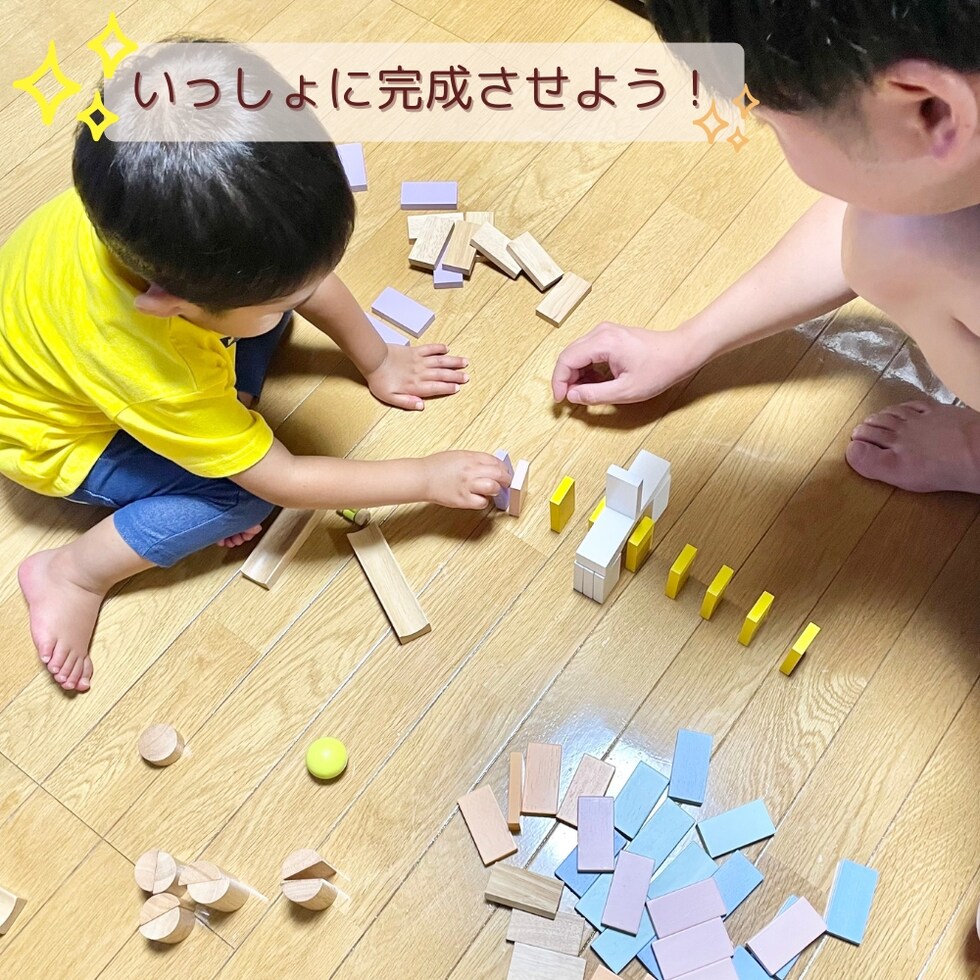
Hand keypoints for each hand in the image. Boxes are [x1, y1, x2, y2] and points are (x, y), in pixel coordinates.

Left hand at [366, 343, 468, 410]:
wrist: (373, 359)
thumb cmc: (379, 380)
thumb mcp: (389, 397)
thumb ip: (406, 402)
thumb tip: (421, 406)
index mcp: (414, 386)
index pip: (435, 387)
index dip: (447, 388)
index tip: (457, 388)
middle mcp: (419, 373)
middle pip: (441, 374)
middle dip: (455, 376)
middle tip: (467, 377)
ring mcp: (418, 361)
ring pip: (439, 361)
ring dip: (452, 362)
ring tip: (464, 362)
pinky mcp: (414, 351)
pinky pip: (429, 349)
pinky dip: (438, 348)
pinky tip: (446, 349)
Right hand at [422, 451, 513, 508]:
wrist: (422, 477)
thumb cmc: (437, 466)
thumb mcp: (459, 455)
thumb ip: (475, 460)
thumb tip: (491, 466)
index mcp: (471, 457)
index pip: (496, 462)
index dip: (503, 468)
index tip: (504, 472)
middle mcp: (471, 470)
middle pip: (499, 474)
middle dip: (506, 480)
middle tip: (506, 483)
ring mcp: (468, 485)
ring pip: (493, 488)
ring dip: (495, 490)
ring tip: (491, 491)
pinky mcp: (463, 499)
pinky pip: (482, 502)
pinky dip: (482, 501)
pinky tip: (477, 498)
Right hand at [552, 322, 702, 405]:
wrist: (680, 352)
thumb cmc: (659, 369)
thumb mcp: (626, 391)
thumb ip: (595, 395)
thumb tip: (572, 396)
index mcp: (603, 343)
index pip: (566, 360)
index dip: (559, 382)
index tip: (561, 399)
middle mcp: (600, 332)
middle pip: (569, 355)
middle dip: (565, 378)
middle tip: (569, 398)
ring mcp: (605, 332)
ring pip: (577, 353)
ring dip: (576, 374)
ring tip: (585, 392)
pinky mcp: (610, 336)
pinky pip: (588, 351)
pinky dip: (586, 368)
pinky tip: (594, 382)